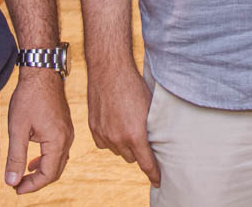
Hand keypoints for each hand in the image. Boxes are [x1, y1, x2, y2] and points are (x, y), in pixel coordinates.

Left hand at [4, 69, 73, 193]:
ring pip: (58, 161)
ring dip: (42, 171)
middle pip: (55, 170)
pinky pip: (59, 150)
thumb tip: (12, 182)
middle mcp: (67, 138)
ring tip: (24, 175)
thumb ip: (16, 157)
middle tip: (17, 185)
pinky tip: (33, 159)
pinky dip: (47, 159)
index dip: (31, 186)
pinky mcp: (64, 126)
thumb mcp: (18, 128)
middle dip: (36, 181)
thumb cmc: (29, 97)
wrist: (41, 70)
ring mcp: (68, 131)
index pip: (48, 174)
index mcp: (58, 140)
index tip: (16, 189)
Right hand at [86, 61, 159, 186]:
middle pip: (132, 158)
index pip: (146, 164)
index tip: (158, 181)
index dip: (154, 174)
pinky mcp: (93, 128)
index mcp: (135, 135)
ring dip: (123, 144)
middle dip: (138, 151)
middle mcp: (118, 139)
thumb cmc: (134, 86)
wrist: (110, 69)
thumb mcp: (149, 108)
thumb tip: (154, 143)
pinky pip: (104, 143)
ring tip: (127, 125)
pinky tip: (114, 124)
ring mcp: (104, 134)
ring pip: (117, 151)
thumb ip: (150, 129)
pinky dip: (109, 138)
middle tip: (141, 136)